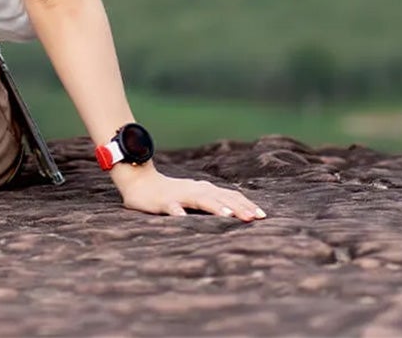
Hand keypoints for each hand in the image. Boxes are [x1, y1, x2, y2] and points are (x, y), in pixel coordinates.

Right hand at [114, 165, 266, 221]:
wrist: (138, 182)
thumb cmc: (170, 194)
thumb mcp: (194, 197)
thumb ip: (212, 202)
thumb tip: (238, 213)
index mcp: (204, 189)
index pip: (229, 195)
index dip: (245, 204)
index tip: (262, 216)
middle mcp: (194, 189)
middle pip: (219, 197)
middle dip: (237, 207)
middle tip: (254, 218)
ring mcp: (178, 195)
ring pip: (199, 199)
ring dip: (214, 207)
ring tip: (229, 216)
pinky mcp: (162, 201)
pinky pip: (170, 207)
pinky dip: (177, 212)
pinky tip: (182, 219)